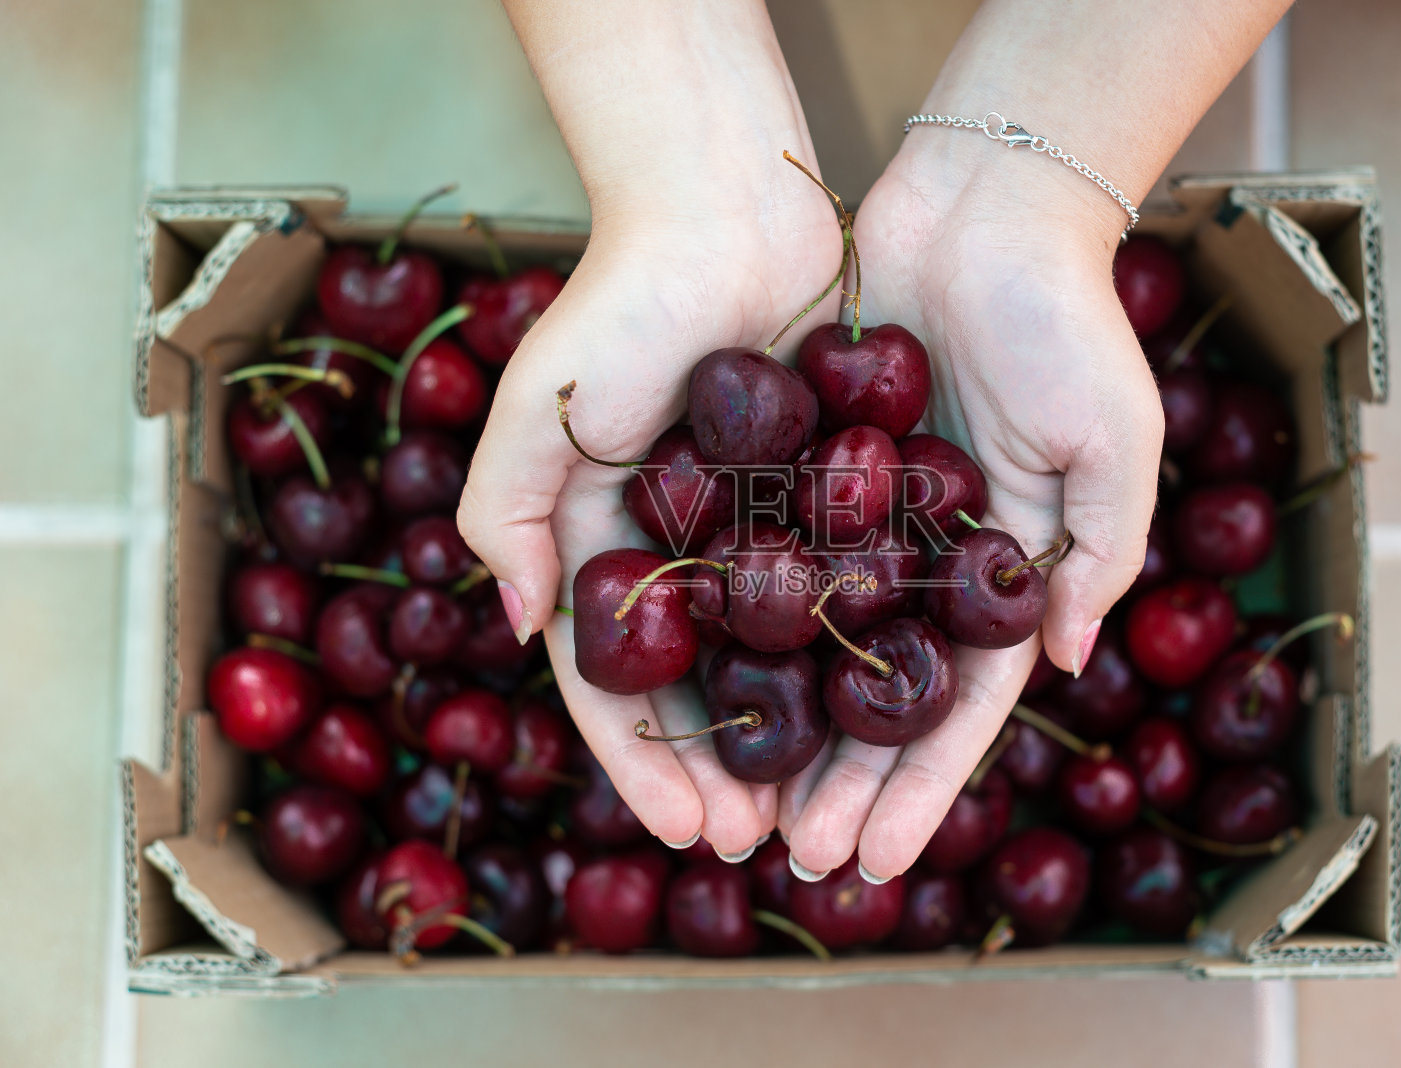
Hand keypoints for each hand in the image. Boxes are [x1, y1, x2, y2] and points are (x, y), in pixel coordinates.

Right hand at [461, 1, 842, 855]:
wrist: (726, 206)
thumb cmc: (620, 306)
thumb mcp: (535, 414)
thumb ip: (511, 516)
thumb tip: (518, 624)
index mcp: (605, 543)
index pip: (617, 680)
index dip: (645, 762)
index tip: (685, 828)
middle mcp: (681, 548)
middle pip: (702, 685)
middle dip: (722, 773)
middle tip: (760, 841)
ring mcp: (756, 526)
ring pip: (776, 656)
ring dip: (792, 737)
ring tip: (821, 807)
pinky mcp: (828, 493)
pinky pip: (843, 589)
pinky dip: (855, 655)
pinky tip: (882, 715)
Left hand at [778, 133, 1163, 880]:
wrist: (982, 209)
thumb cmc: (1065, 324)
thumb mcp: (1113, 444)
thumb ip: (1097, 553)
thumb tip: (1069, 660)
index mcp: (1002, 571)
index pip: (959, 706)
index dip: (921, 787)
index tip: (880, 859)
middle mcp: (925, 561)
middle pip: (876, 695)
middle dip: (842, 782)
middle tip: (795, 856)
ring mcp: (861, 520)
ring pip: (812, 647)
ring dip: (784, 730)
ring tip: (743, 806)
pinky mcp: (803, 467)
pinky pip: (765, 560)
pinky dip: (739, 626)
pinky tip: (702, 690)